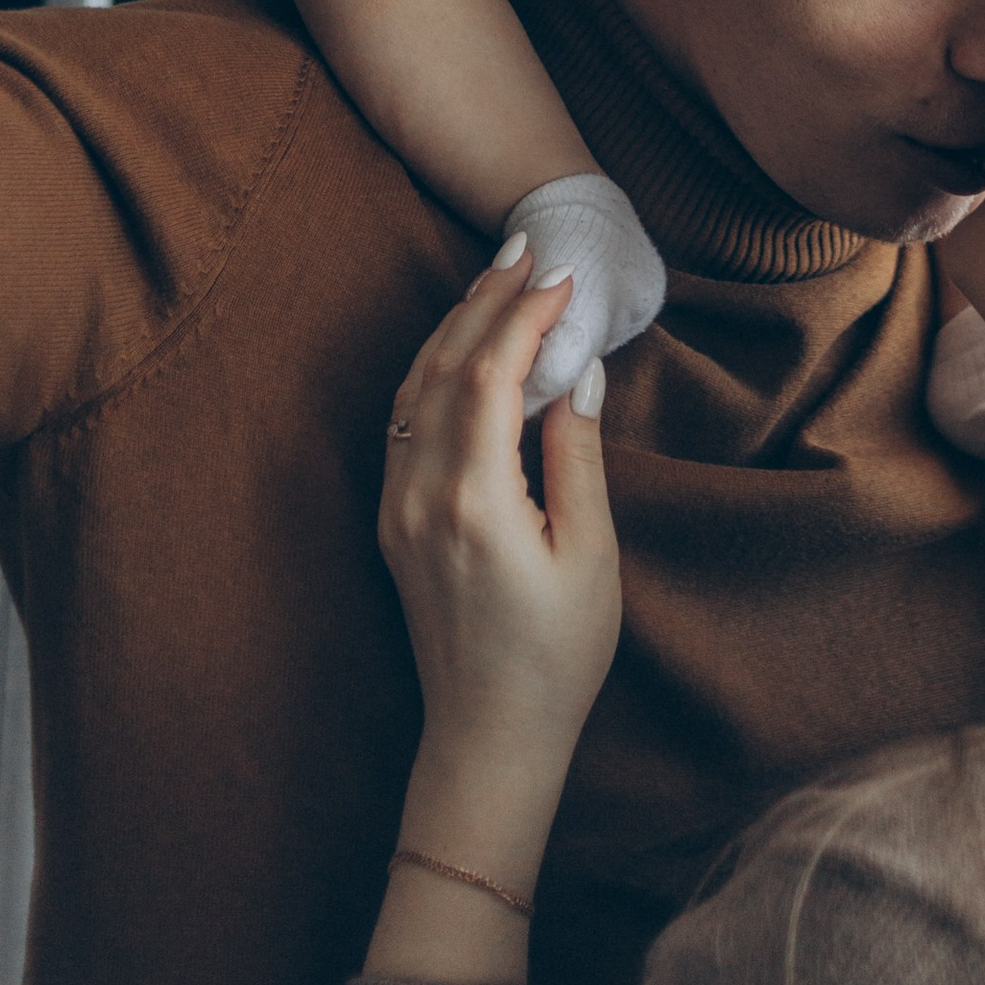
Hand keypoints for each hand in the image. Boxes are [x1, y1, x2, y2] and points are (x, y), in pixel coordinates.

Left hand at [378, 251, 620, 819]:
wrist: (488, 736)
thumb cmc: (557, 657)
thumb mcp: (590, 555)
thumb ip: (578, 456)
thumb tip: (577, 373)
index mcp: (473, 500)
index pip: (490, 374)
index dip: (524, 316)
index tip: (562, 278)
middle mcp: (420, 495)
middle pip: (443, 367)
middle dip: (485, 300)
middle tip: (525, 247)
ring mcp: (397, 509)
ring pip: (413, 390)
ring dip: (453, 328)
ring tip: (495, 280)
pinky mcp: (394, 524)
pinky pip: (404, 423)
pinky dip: (433, 372)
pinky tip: (461, 349)